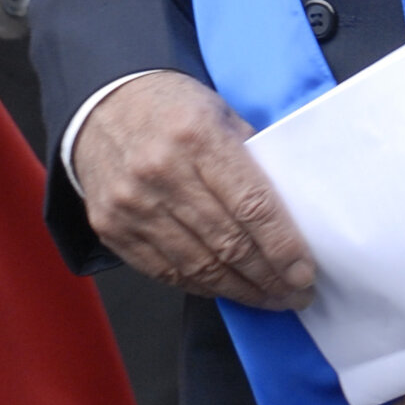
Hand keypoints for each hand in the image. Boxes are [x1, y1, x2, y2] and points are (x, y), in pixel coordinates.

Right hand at [72, 69, 314, 305]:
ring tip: (268, 298)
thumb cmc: (169, 107)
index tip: (305, 273)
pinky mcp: (112, 228)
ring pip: (198, 266)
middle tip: (296, 294)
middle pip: (228, 242)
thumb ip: (252, 157)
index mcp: (197, 136)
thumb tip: (289, 210)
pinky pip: (165, 272)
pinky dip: (201, 286)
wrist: (99, 106)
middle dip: (269, 277)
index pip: (251, 204)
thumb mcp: (219, 112)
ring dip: (241, 290)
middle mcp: (162, 173)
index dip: (282, 246)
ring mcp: (132, 204)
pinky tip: (226, 289)